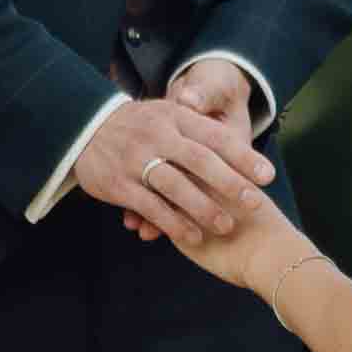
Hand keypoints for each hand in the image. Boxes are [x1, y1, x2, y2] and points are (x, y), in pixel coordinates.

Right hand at [68, 86, 273, 247]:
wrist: (84, 128)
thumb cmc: (139, 125)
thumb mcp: (167, 114)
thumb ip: (198, 127)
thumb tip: (240, 144)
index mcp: (175, 117)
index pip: (215, 136)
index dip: (243, 156)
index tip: (267, 176)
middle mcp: (157, 135)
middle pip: (199, 160)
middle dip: (229, 183)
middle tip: (254, 203)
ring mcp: (136, 160)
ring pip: (175, 185)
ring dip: (203, 208)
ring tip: (226, 226)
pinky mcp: (119, 184)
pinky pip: (150, 206)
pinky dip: (172, 223)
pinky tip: (192, 237)